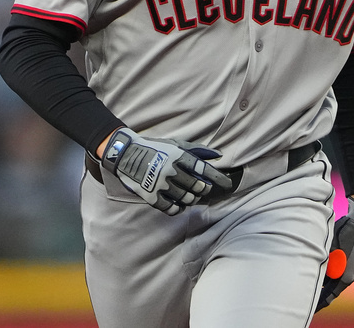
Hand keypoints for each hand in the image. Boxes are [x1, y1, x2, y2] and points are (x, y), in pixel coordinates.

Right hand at [99, 127, 231, 214]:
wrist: (125, 154)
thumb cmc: (155, 148)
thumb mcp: (175, 144)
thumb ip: (197, 150)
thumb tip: (218, 155)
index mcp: (178, 156)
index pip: (203, 169)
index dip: (218, 178)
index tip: (227, 184)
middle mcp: (171, 170)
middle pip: (196, 186)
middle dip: (203, 190)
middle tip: (204, 190)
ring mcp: (160, 184)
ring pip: (185, 198)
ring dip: (192, 199)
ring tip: (192, 197)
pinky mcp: (150, 195)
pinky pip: (169, 208)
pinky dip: (177, 209)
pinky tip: (179, 207)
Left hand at [315, 196, 353, 311]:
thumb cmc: (345, 233)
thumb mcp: (329, 249)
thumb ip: (322, 263)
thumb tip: (314, 271)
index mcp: (345, 277)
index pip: (329, 296)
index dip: (319, 303)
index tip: (310, 307)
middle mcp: (351, 275)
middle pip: (331, 287)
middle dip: (320, 290)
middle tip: (306, 294)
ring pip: (335, 277)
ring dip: (325, 277)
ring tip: (311, 278)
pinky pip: (340, 269)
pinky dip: (331, 269)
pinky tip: (322, 265)